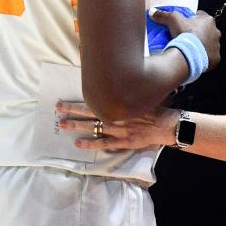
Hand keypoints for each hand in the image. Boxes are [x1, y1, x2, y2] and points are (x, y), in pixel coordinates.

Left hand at [57, 100, 178, 150]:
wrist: (167, 123)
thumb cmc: (154, 108)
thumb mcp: (139, 95)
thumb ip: (126, 91)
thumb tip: (114, 82)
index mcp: (119, 103)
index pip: (93, 100)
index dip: (78, 101)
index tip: (65, 99)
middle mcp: (115, 115)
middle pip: (89, 112)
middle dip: (72, 110)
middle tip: (58, 109)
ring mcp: (118, 129)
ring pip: (93, 127)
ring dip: (77, 126)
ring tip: (63, 124)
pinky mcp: (123, 141)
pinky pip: (104, 143)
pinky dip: (91, 144)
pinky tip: (79, 143)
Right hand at [152, 9, 220, 70]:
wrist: (187, 56)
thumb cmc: (183, 35)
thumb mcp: (172, 21)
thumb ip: (163, 15)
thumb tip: (152, 11)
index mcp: (208, 20)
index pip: (200, 16)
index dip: (192, 20)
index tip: (184, 25)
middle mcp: (216, 32)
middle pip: (206, 30)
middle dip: (198, 33)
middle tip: (186, 37)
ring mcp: (217, 46)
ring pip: (209, 44)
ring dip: (202, 45)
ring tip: (190, 49)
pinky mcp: (216, 58)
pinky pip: (211, 56)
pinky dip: (204, 57)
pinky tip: (195, 58)